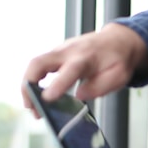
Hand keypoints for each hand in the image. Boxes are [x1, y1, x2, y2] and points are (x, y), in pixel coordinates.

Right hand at [22, 23, 147, 113]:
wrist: (117, 40)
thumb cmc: (118, 59)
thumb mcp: (119, 75)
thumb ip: (100, 86)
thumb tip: (79, 96)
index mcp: (87, 57)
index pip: (69, 70)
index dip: (57, 84)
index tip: (47, 99)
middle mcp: (69, 51)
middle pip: (39, 62)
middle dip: (29, 84)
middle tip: (30, 105)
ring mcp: (59, 51)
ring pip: (35, 64)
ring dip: (28, 86)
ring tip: (31, 107)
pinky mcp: (56, 54)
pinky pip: (39, 66)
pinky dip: (33, 82)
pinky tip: (36, 97)